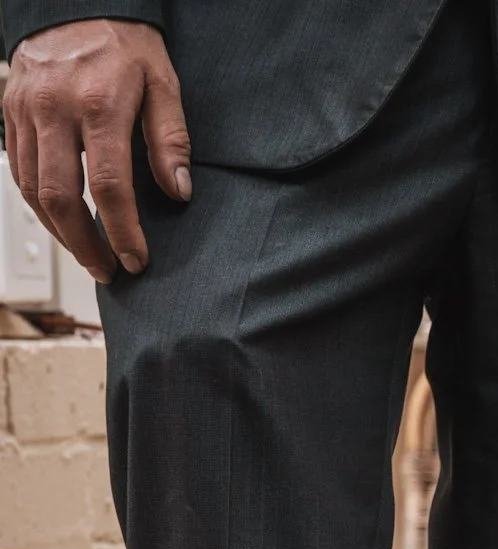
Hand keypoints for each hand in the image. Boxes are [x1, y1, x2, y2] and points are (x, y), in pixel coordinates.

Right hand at [3, 20, 190, 283]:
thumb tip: (178, 191)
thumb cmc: (124, 43)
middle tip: (108, 270)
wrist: (75, 3)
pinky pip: (18, 169)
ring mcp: (24, 110)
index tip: (137, 259)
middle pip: (61, 196)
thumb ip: (171, 139)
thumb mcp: (163, 84)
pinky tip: (62, 222)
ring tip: (88, 254)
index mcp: (97, 105)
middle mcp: (53, 109)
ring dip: (58, 231)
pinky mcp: (8, 111)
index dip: (123, 231)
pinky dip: (38, 203)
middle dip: (84, 243)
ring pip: (32, 189)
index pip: (108, 187)